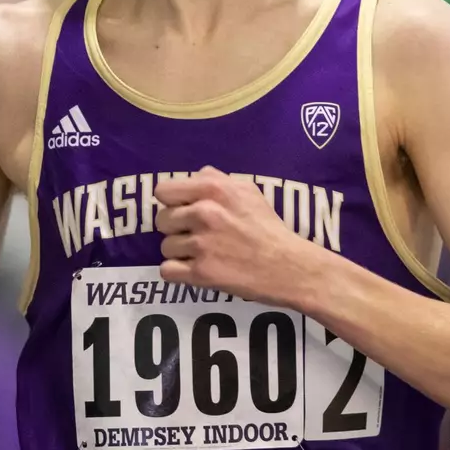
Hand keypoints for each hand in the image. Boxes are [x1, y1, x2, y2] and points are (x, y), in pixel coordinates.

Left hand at [155, 168, 320, 307]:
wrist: (288, 266)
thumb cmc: (268, 227)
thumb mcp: (248, 191)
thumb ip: (217, 179)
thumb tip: (193, 177)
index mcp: (213, 189)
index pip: (163, 190)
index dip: (172, 202)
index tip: (184, 210)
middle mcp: (204, 213)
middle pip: (161, 220)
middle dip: (176, 228)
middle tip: (198, 235)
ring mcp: (201, 244)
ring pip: (165, 247)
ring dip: (180, 252)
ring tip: (204, 253)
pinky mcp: (201, 273)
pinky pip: (167, 271)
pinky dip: (179, 273)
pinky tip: (197, 269)